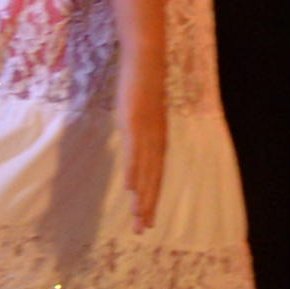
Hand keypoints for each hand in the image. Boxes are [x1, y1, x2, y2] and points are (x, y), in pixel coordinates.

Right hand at [121, 65, 167, 233]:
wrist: (146, 59)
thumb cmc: (142, 84)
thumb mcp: (141, 112)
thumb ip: (139, 130)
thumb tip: (134, 145)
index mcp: (158, 138)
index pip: (157, 174)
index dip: (153, 197)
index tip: (147, 219)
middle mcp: (156, 138)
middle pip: (155, 178)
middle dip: (149, 206)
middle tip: (142, 229)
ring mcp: (146, 131)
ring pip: (146, 170)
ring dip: (142, 196)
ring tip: (138, 217)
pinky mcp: (135, 122)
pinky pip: (135, 152)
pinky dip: (134, 171)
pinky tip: (131, 189)